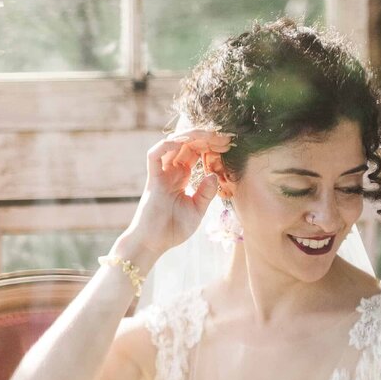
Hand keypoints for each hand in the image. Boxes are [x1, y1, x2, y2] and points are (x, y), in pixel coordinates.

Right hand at [124, 125, 234, 260]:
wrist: (153, 243)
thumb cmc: (173, 229)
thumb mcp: (197, 210)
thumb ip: (206, 193)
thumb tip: (214, 174)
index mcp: (182, 177)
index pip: (196, 152)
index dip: (210, 145)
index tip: (228, 144)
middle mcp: (171, 171)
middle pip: (186, 144)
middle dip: (205, 137)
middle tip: (224, 137)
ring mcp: (161, 174)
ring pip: (172, 144)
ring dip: (190, 137)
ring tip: (209, 136)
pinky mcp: (152, 180)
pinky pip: (154, 156)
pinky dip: (166, 145)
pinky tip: (182, 143)